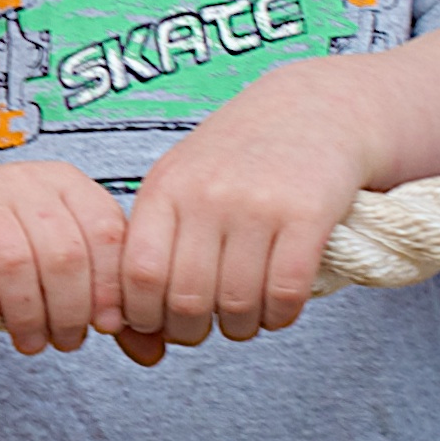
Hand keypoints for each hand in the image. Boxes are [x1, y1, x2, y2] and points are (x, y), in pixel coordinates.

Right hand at [0, 157, 128, 358]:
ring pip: (13, 261)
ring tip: (30, 343)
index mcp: (64, 181)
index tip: (105, 327)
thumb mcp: (58, 260)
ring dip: (27, 315)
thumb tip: (153, 353)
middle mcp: (22, 177)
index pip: (105, 232)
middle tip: (64, 343)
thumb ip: (103, 302)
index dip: (110, 287)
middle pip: (63, 253)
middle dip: (69, 311)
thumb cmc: (5, 246)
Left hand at [120, 65, 379, 353]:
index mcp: (166, 187)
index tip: (157, 324)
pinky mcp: (308, 214)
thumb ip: (155, 239)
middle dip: (192, 332)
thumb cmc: (238, 157)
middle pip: (186, 299)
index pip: (138, 274)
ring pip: (237, 304)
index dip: (144, 316)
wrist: (313, 108)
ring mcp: (258, 204)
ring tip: (245, 319)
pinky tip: (278, 309)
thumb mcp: (182, 179)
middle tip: (203, 329)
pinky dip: (280, 316)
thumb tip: (126, 322)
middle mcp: (207, 194)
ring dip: (241, 328)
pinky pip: (286, 292)